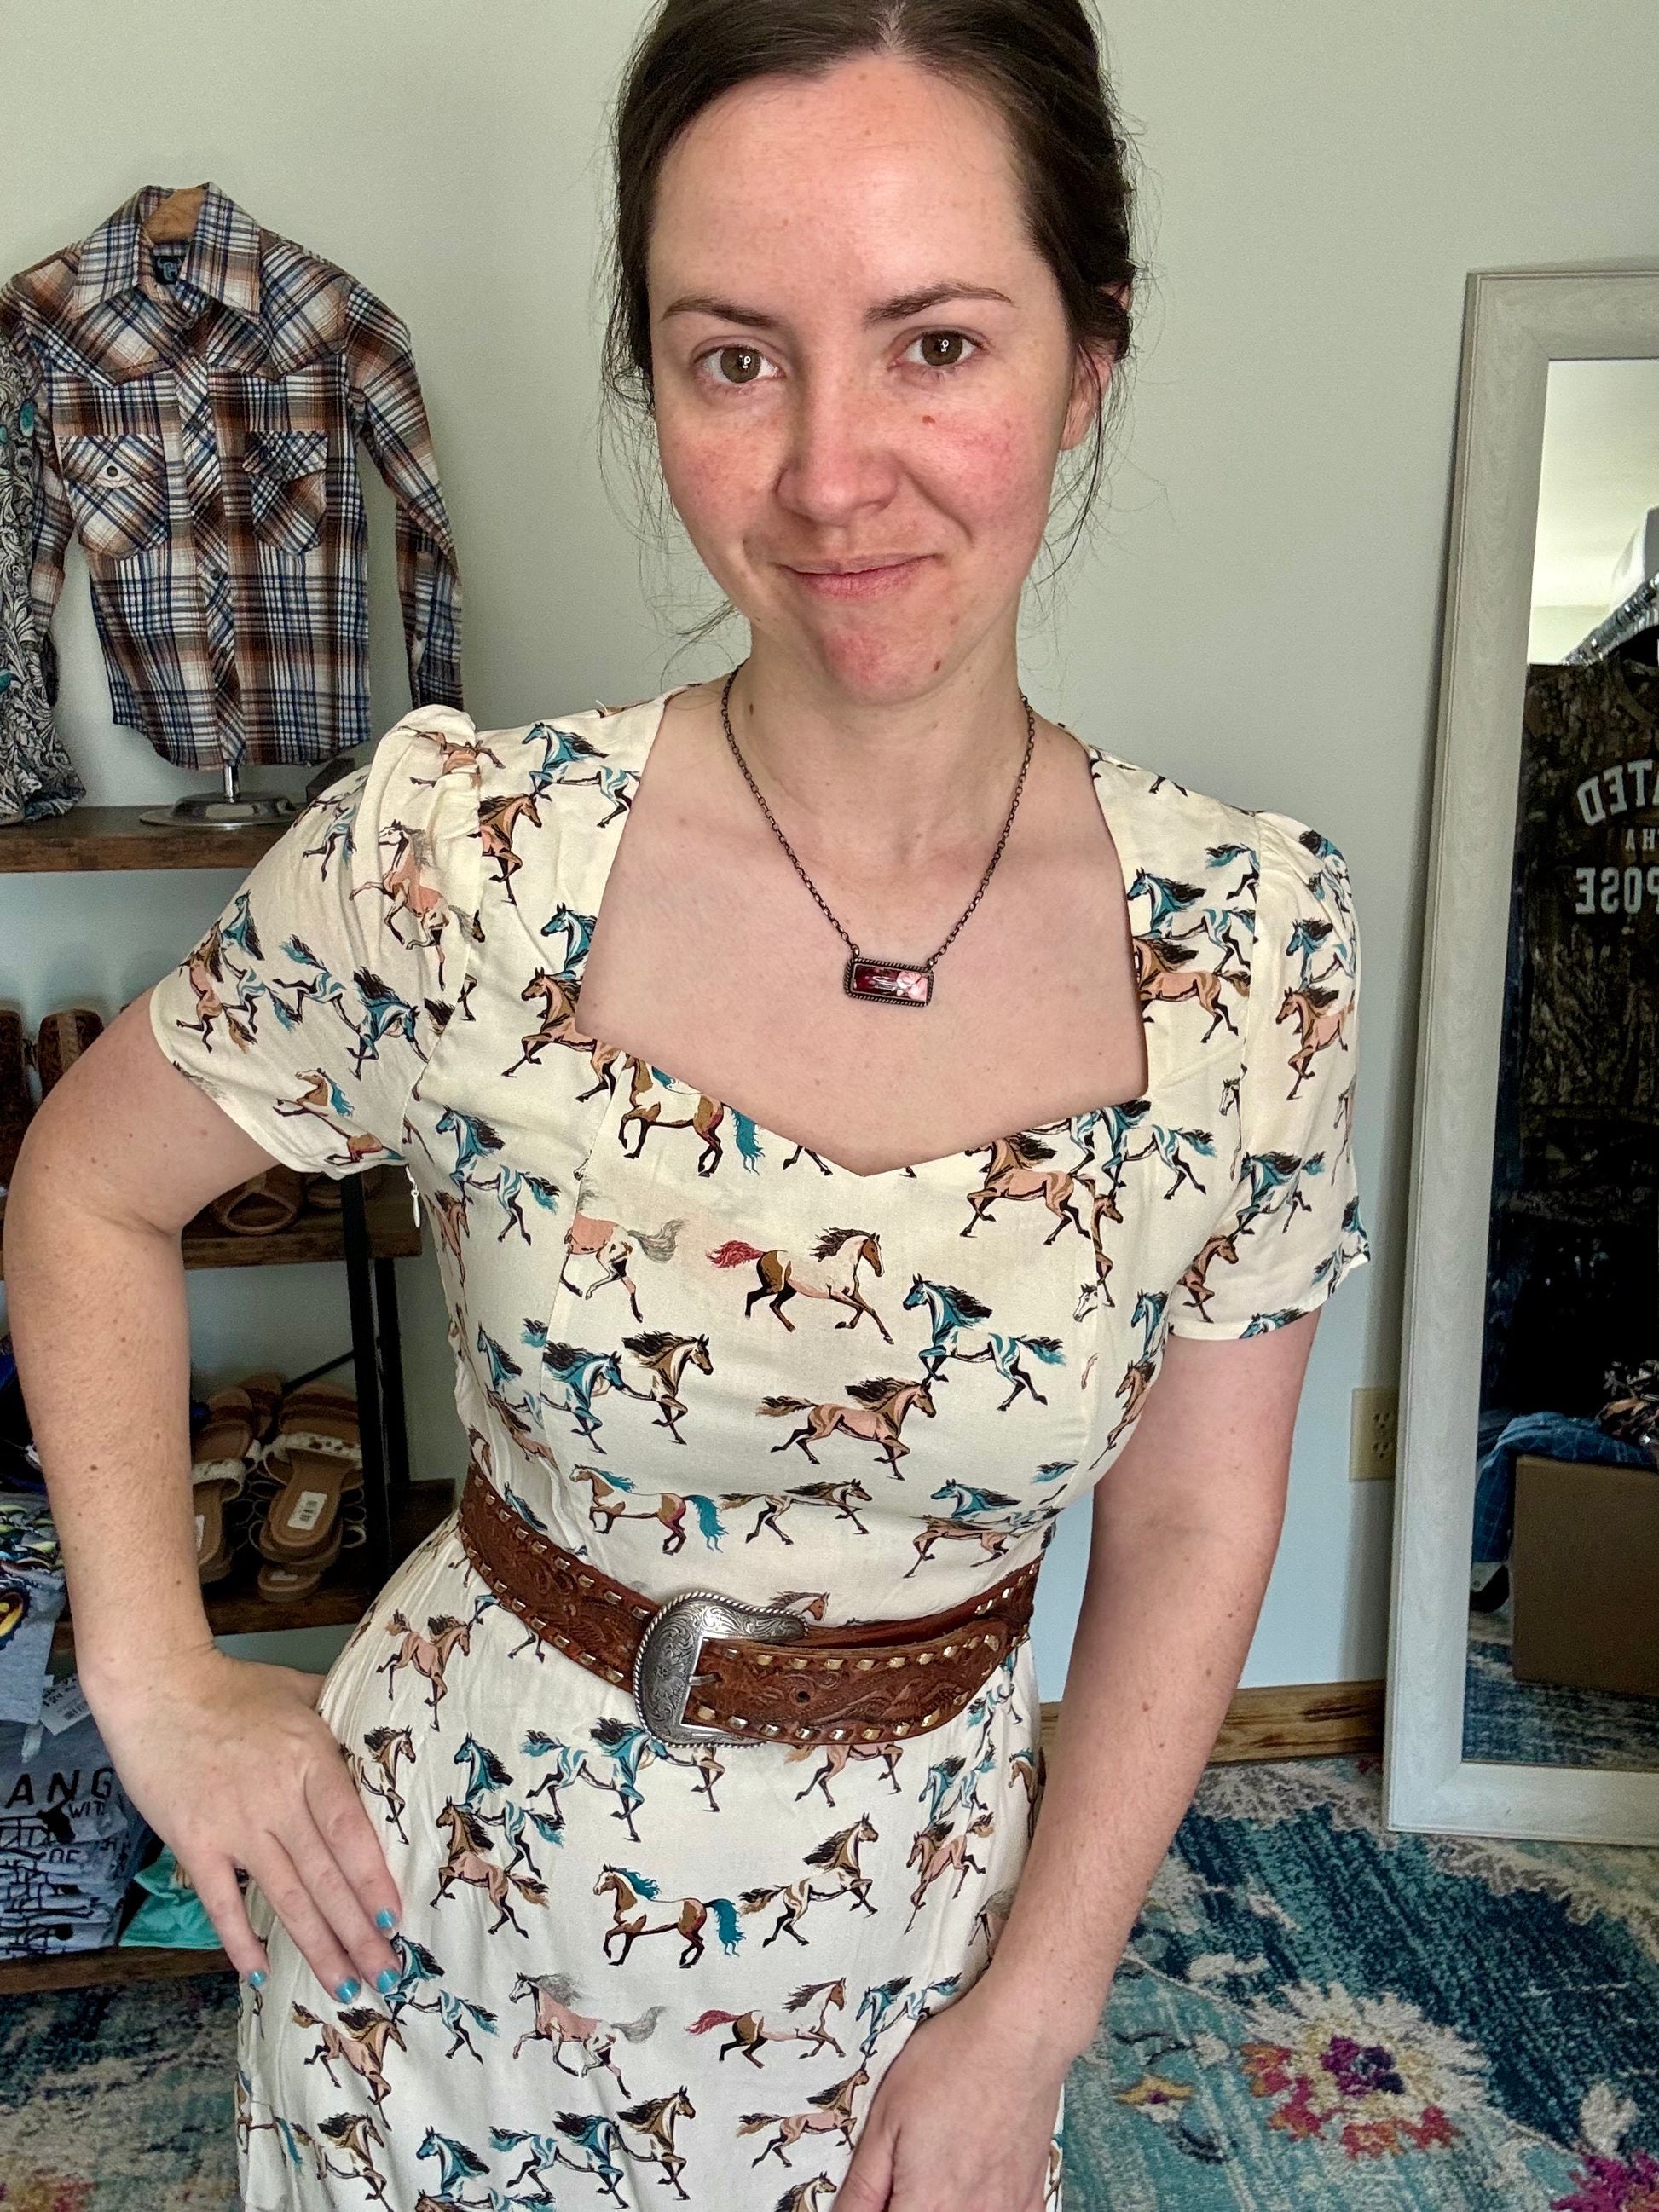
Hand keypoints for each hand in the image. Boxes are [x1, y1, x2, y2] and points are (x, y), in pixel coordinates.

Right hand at [86, 1646, 400, 2000]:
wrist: (158, 1687)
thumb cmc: (234, 1688)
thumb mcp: (300, 1688)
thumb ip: (341, 1711)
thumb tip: (382, 1722)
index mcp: (311, 1760)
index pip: (351, 1833)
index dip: (374, 1881)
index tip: (395, 1921)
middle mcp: (277, 1799)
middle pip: (326, 1877)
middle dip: (359, 1932)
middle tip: (387, 1977)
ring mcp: (235, 1825)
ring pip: (285, 1897)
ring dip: (317, 1947)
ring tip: (345, 1986)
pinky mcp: (194, 1843)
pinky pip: (222, 1902)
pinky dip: (241, 1940)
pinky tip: (260, 1972)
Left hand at [834, 1986, 1066, 2211]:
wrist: (1018, 2036)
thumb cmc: (951, 2063)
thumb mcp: (886, 2117)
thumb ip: (864, 2184)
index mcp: (926, 2204)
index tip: (878, 2195)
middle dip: (909, 2205)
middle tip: (905, 2177)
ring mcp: (1005, 2210)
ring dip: (946, 2209)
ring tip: (939, 2172)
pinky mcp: (1030, 2195)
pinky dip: (990, 2210)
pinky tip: (977, 2187)